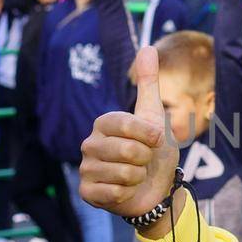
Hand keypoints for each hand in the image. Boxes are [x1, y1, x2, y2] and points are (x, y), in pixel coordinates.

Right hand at [79, 46, 180, 230]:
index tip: (156, 140)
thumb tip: (147, 47)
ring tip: (134, 176)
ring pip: (125, 174)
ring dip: (138, 178)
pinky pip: (114, 193)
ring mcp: (86, 169)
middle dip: (146, 159)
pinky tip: (124, 191)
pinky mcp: (86, 193)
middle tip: (143, 161)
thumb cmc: (153, 151)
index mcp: (104, 123)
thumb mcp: (154, 115)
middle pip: (129, 151)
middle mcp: (89, 144)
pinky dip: (127, 194)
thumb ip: (148, 83)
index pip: (128, 125)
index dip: (150, 135)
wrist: (155, 188)